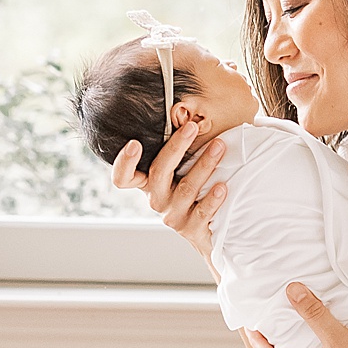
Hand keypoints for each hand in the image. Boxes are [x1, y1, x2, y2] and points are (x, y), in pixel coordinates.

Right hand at [112, 121, 226, 263]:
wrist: (208, 233)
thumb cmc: (195, 193)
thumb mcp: (180, 173)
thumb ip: (178, 152)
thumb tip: (190, 113)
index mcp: (149, 184)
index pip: (123, 177)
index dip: (124, 162)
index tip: (134, 142)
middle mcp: (157, 199)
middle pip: (159, 172)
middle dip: (176, 147)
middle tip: (191, 127)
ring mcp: (173, 215)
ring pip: (186, 188)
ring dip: (204, 165)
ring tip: (220, 146)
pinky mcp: (192, 229)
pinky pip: (202, 211)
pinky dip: (213, 197)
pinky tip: (223, 185)